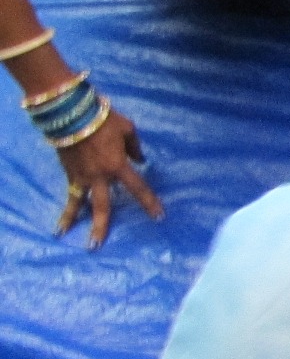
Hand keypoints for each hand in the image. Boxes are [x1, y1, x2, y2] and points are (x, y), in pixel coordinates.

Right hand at [55, 106, 163, 248]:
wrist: (71, 113)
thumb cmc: (103, 118)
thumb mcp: (127, 129)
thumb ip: (135, 148)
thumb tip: (140, 160)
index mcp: (118, 166)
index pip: (138, 189)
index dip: (149, 203)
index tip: (159, 217)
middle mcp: (99, 176)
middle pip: (102, 206)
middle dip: (102, 226)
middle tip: (99, 245)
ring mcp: (81, 176)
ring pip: (78, 202)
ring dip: (72, 219)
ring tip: (64, 235)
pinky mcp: (69, 171)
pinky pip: (70, 191)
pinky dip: (66, 204)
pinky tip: (61, 219)